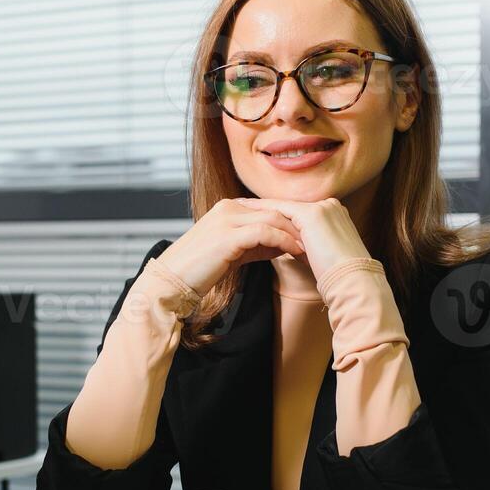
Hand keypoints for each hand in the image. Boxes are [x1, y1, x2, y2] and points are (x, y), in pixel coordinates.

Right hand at [156, 197, 304, 295]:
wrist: (171, 282)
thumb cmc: (200, 270)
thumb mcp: (233, 252)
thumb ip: (257, 244)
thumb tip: (284, 244)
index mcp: (229, 208)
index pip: (269, 209)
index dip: (292, 223)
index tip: (311, 238)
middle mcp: (228, 207)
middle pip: (275, 210)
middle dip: (298, 226)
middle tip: (318, 242)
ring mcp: (227, 219)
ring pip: (273, 219)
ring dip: (295, 234)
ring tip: (312, 249)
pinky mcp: (228, 235)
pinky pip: (265, 232)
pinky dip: (284, 241)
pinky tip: (296, 253)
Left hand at [232, 197, 371, 282]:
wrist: (352, 281)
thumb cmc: (339, 277)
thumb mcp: (324, 254)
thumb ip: (311, 244)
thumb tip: (295, 248)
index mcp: (334, 214)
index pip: (299, 213)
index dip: (277, 215)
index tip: (259, 216)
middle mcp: (329, 206)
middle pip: (290, 207)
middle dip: (266, 208)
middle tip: (243, 206)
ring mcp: (322, 208)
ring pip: (283, 207)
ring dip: (260, 207)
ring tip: (240, 207)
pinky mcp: (312, 215)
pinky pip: (281, 211)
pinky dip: (263, 211)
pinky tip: (247, 212)